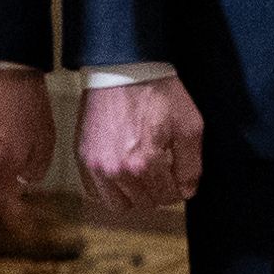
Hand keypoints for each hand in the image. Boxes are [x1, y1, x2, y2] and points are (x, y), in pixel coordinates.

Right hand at [77, 74, 204, 218]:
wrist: (123, 69)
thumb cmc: (159, 93)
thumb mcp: (189, 126)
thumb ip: (191, 165)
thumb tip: (187, 192)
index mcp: (145, 163)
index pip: (168, 197)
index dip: (178, 187)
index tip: (177, 174)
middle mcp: (117, 170)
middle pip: (145, 203)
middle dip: (157, 191)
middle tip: (161, 171)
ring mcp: (96, 165)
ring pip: (119, 204)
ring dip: (133, 194)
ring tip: (141, 173)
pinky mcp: (83, 157)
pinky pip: (95, 191)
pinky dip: (109, 188)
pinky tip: (121, 172)